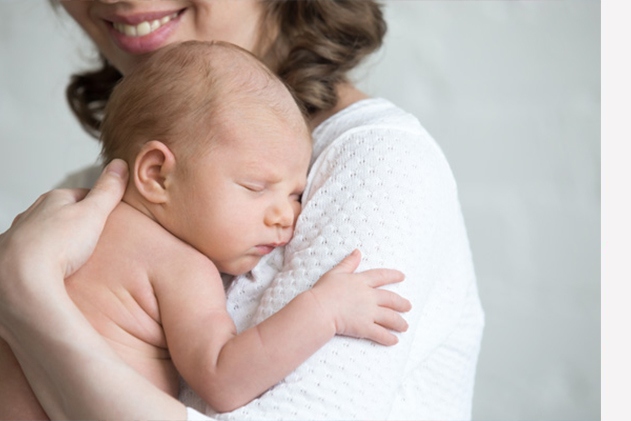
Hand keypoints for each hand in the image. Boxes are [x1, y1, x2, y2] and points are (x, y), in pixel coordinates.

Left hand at [0, 159, 127, 317]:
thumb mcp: (93, 213)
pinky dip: (43, 258)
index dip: (99, 205)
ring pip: (45, 232)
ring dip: (58, 241)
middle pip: (61, 213)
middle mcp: (33, 213)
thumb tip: (120, 164)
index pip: (82, 194)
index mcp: (54, 199)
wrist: (21, 278)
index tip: (111, 217)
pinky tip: (53, 269)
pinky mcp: (12, 257)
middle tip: (97, 238)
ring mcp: (20, 235)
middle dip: (77, 223)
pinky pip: (33, 253)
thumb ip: (108, 190)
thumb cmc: (57, 244)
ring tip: (75, 257)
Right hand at [310, 249, 411, 345]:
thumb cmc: (324, 291)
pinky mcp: (365, 327)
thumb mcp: (335, 273)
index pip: (382, 276)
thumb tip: (357, 251)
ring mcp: (369, 312)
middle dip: (402, 303)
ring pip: (390, 317)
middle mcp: (369, 296)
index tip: (402, 276)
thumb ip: (348, 263)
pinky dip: (389, 338)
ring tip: (405, 326)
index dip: (393, 275)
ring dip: (399, 322)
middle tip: (408, 306)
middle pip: (391, 299)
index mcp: (362, 282)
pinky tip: (394, 341)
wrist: (320, 309)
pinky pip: (381, 333)